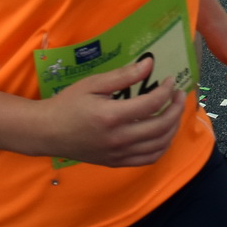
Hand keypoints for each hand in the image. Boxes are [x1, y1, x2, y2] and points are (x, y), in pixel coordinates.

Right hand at [36, 57, 184, 166]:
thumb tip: (149, 63)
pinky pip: (148, 159)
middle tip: (179, 95)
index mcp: (111, 116)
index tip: (170, 80)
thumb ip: (123, 75)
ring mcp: (118, 154)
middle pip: (161, 127)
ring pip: (159, 145)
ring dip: (173, 128)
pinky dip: (162, 146)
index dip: (167, 91)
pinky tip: (164, 133)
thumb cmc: (68, 104)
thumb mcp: (93, 84)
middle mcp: (118, 139)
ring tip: (174, 112)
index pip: (151, 104)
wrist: (47, 132)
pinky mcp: (116, 163)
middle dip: (176, 109)